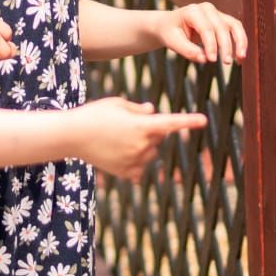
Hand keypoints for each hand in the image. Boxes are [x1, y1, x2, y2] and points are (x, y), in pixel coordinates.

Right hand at [72, 99, 206, 179]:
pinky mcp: (126, 172)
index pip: (171, 123)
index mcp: (142, 126)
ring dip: (142, 145)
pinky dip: (134, 161)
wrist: (72, 136)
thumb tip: (152, 112)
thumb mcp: (118, 103)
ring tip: (117, 138)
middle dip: (148, 129)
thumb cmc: (95, 114)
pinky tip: (117, 153)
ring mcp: (135, 161)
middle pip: (158, 137)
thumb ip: (138, 109)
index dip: (188, 121)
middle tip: (125, 124)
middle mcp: (142, 145)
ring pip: (150, 152)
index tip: (203, 120)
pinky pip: (139, 168)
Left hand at [158, 3, 247, 64]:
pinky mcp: (223, 20)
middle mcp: (207, 9)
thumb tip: (204, 60)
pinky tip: (239, 57)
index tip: (211, 60)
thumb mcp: (172, 42)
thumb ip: (187, 51)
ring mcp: (217, 13)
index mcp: (192, 11)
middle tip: (226, 63)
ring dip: (240, 42)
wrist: (170, 24)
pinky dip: (241, 41)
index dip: (211, 45)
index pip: (206, 28)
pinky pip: (236, 28)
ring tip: (240, 59)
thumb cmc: (171, 33)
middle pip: (222, 27)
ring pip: (234, 25)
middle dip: (226, 46)